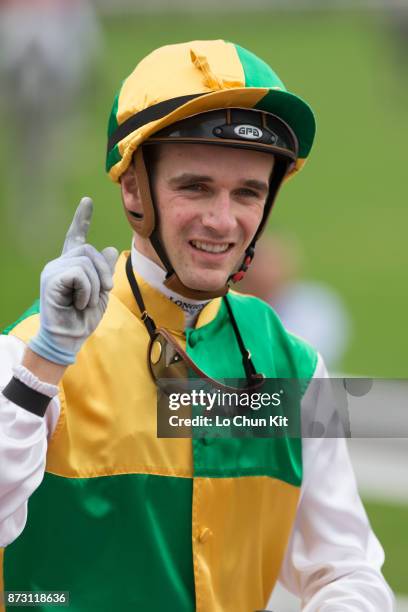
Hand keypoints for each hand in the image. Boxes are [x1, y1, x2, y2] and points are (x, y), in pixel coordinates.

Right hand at [28, 197, 118, 364]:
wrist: (68, 340)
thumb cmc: (82, 320)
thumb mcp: (100, 293)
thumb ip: (103, 272)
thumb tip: (109, 248)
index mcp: (70, 266)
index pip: (76, 237)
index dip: (82, 219)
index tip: (87, 201)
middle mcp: (59, 264)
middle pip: (90, 250)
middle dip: (104, 272)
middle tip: (104, 292)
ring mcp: (53, 271)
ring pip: (87, 262)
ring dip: (96, 286)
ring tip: (86, 303)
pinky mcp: (51, 279)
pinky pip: (80, 274)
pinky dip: (87, 291)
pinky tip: (78, 304)